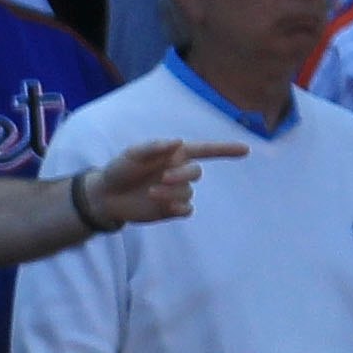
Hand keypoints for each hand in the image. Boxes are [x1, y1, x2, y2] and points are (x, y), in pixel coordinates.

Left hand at [83, 136, 247, 224]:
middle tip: (162, 178)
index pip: (206, 150)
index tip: (246, 149)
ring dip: (172, 193)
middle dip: (182, 175)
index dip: (226, 150)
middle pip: (196, 173)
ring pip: (188, 193)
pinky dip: (179, 208)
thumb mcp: (132, 154)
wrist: (106, 196)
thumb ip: (154, 147)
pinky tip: (166, 207)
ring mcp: (176, 191)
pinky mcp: (170, 210)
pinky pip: (187, 210)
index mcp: (174, 154)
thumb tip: (178, 142)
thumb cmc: (119, 169)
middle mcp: (179, 172)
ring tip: (150, 193)